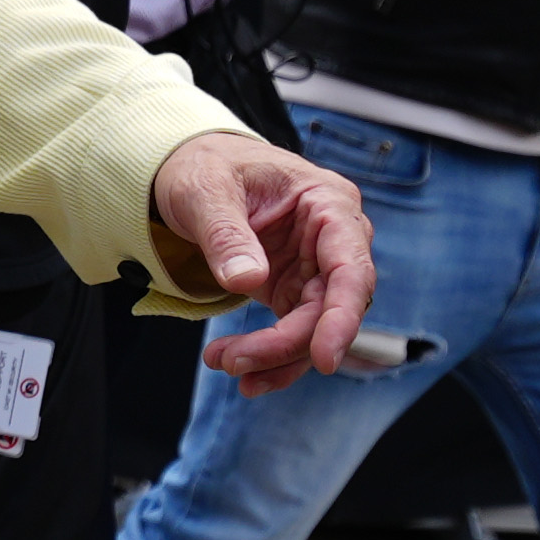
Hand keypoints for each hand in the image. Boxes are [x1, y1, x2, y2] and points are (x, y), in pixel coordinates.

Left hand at [149, 130, 371, 393]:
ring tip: (224, 363)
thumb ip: (226, 233)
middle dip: (287, 344)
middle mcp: (332, 239)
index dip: (342, 316)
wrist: (188, 167)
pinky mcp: (293, 287)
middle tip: (234, 362)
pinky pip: (295, 332)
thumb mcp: (205, 189)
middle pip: (331, 307)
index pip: (351, 267)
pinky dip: (271, 356)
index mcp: (328, 203)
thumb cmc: (205, 166)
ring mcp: (315, 266)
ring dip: (274, 357)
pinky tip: (245, 373)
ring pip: (314, 328)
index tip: (324, 358)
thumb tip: (247, 280)